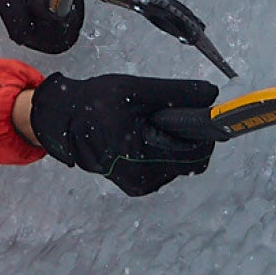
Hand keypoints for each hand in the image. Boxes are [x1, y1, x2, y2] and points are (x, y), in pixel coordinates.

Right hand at [26, 72, 217, 195]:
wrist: (63, 119)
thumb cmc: (96, 102)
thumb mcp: (138, 89)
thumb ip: (178, 92)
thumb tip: (211, 95)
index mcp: (142, 153)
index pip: (196, 153)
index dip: (205, 134)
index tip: (202, 116)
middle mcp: (141, 176)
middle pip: (190, 162)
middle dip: (187, 138)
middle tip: (170, 117)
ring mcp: (137, 183)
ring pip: (178, 166)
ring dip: (174, 145)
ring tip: (150, 125)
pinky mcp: (134, 185)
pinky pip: (163, 170)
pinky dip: (162, 153)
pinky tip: (144, 137)